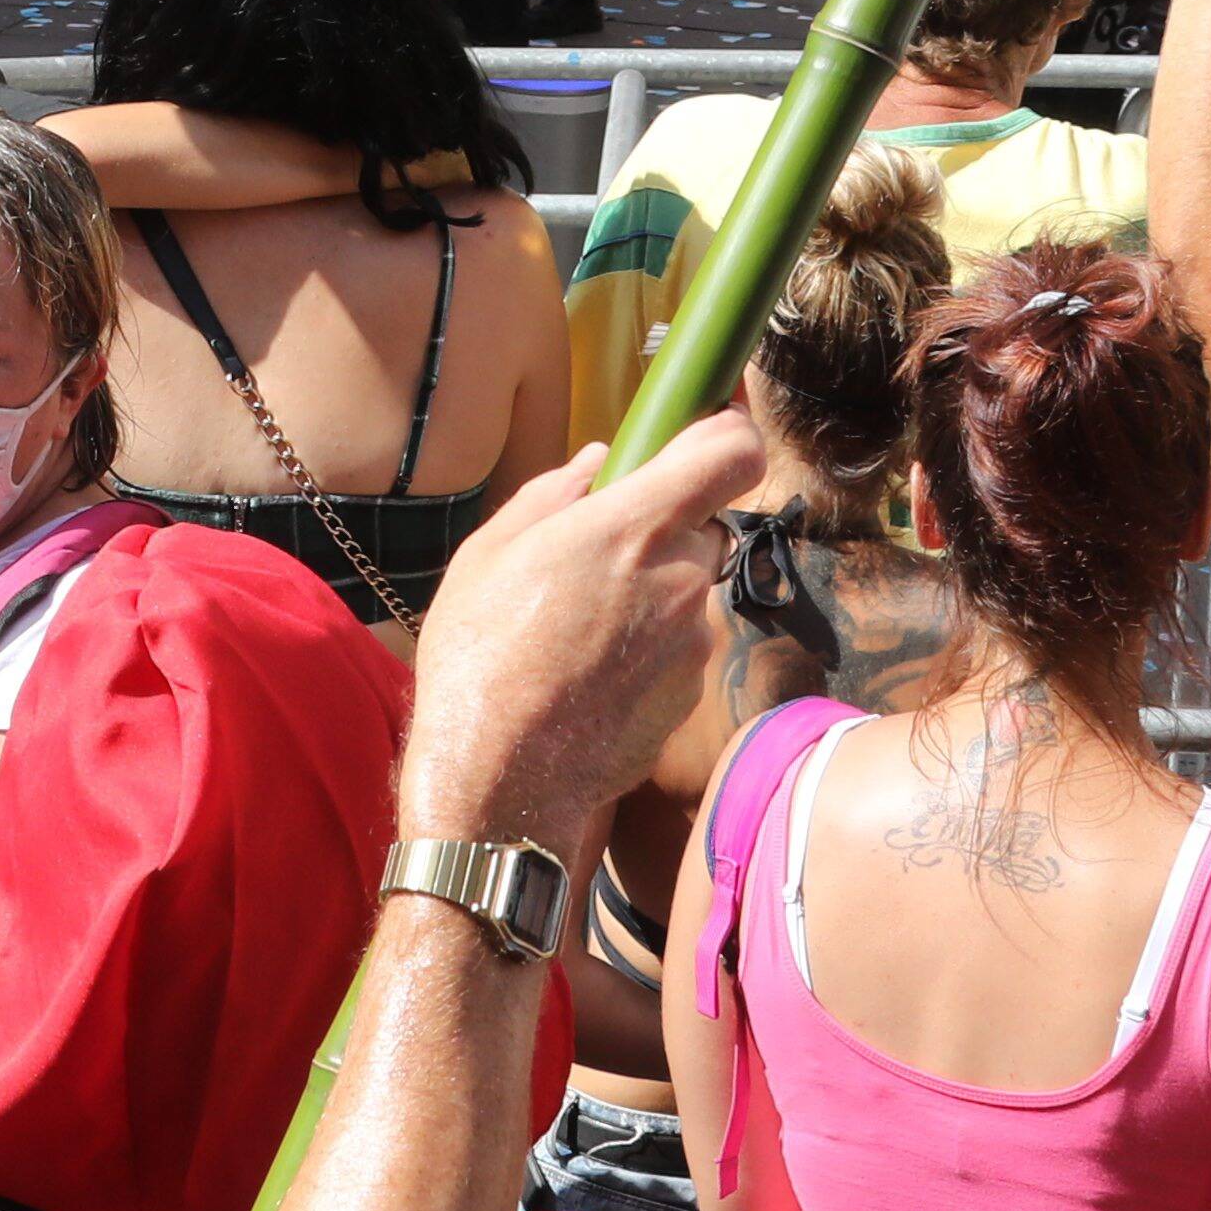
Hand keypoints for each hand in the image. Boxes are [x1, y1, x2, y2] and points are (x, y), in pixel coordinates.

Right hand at [398, 415, 787, 864]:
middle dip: (666, 528)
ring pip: (690, 587)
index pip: (731, 452)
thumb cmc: (479, 659)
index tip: (708, 431)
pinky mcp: (691, 690)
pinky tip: (592, 672)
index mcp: (631, 526)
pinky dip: (650, 646)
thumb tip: (600, 461)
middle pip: (706, 523)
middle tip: (601, 555)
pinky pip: (682, 644)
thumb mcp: (489, 554)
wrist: (500, 778)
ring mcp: (692, 639)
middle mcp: (679, 576)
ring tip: (580, 628)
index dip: (729, 434)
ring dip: (654, 592)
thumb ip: (555, 494)